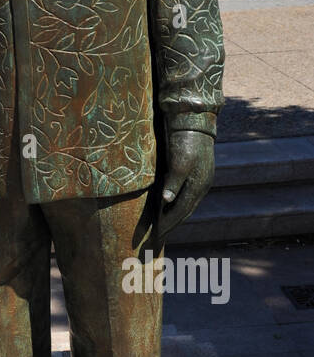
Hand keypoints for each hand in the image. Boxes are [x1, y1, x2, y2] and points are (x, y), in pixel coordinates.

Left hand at [153, 130, 214, 249]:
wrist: (193, 119)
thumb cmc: (185, 140)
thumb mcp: (179, 161)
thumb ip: (173, 182)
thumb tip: (166, 201)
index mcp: (198, 185)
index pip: (181, 211)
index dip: (168, 224)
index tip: (155, 236)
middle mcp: (201, 184)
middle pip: (184, 210)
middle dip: (170, 224)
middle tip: (155, 237)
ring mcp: (199, 178)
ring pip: (185, 203)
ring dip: (173, 215)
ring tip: (160, 226)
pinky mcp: (194, 170)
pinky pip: (184, 193)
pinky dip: (174, 203)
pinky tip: (166, 205)